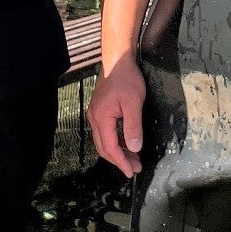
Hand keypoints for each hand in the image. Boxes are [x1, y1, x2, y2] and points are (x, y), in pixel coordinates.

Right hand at [86, 61, 145, 177]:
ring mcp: (96, 114)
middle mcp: (95, 118)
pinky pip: (106, 132)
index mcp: (101, 118)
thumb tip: (135, 148)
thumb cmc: (127, 79)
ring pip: (104, 141)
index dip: (121, 162)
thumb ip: (133, 127)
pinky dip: (116, 141)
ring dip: (118, 151)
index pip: (110, 147)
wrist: (117, 60)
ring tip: (134, 158)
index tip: (132, 172)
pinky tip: (127, 143)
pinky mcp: (100, 110)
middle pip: (104, 147)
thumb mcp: (134, 103)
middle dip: (120, 160)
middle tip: (135, 168)